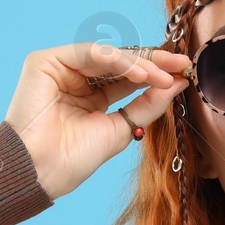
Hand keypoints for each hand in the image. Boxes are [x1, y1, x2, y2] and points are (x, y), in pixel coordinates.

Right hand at [3, 43, 191, 198]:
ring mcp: (61, 69)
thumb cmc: (73, 158)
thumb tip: (176, 83)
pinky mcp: (45, 62)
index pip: (128, 78)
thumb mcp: (122, 128)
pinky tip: (140, 73)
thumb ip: (147, 105)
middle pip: (121, 63)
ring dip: (139, 64)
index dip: (156, 74)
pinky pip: (89, 53)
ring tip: (163, 76)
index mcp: (92, 98)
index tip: (184, 73)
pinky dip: (117, 61)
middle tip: (181, 64)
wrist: (41, 171)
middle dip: (153, 62)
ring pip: (108, 56)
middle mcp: (76, 80)